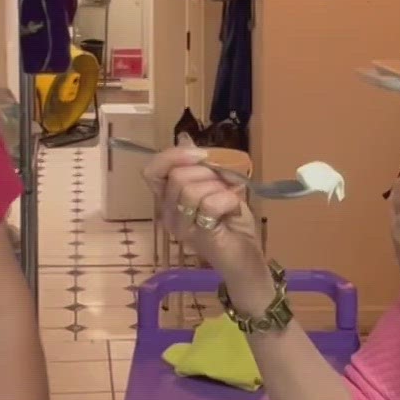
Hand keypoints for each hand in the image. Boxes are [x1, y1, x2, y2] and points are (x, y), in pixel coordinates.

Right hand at [142, 142, 269, 303]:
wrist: (247, 259)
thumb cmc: (232, 224)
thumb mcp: (217, 186)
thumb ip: (200, 167)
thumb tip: (184, 139)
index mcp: (168, 200)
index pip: (152, 171)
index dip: (173, 156)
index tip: (202, 155)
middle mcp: (168, 214)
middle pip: (177, 177)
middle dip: (208, 174)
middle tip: (225, 188)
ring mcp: (182, 227)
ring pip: (191, 190)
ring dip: (219, 188)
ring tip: (229, 202)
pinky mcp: (199, 236)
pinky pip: (209, 204)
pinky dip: (229, 200)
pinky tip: (234, 210)